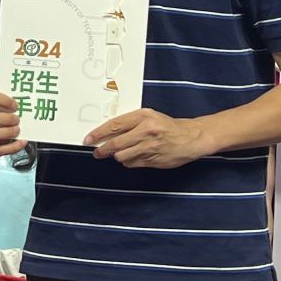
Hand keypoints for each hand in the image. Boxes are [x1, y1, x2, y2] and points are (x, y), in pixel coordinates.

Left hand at [85, 108, 212, 168]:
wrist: (192, 137)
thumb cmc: (168, 126)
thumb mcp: (150, 117)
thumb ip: (130, 123)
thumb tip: (107, 132)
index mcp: (143, 116)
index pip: (114, 125)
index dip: (98, 133)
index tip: (88, 139)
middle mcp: (145, 131)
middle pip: (115, 144)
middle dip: (102, 149)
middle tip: (97, 152)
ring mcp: (149, 147)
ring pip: (122, 156)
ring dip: (117, 157)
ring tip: (120, 153)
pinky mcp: (153, 160)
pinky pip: (132, 164)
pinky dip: (129, 162)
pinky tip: (135, 157)